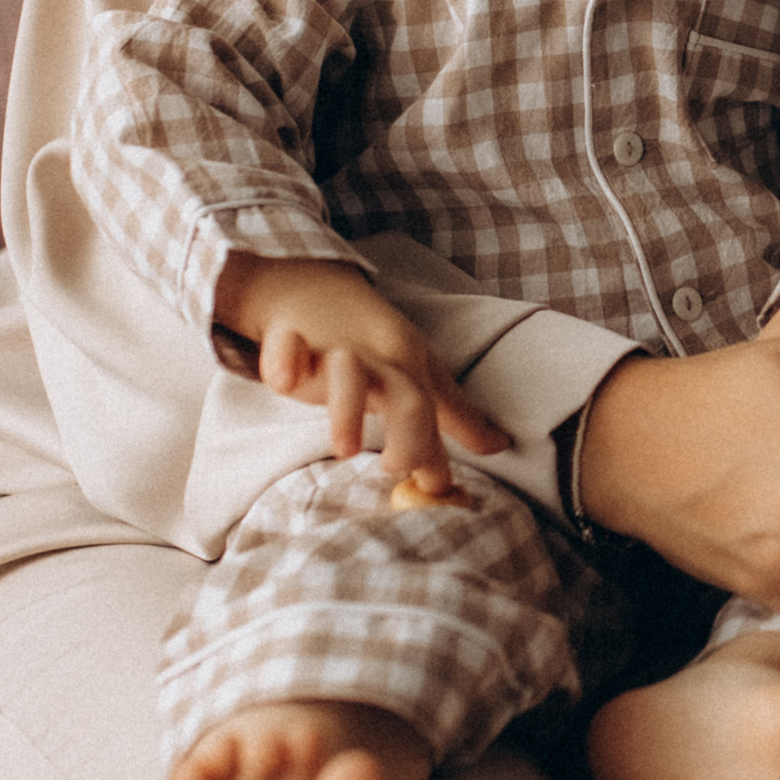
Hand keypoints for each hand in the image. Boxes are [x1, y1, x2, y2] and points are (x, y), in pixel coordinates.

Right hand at [214, 255, 505, 494]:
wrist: (315, 287)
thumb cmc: (372, 340)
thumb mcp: (421, 371)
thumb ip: (455, 414)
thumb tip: (498, 446)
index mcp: (412, 367)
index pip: (435, 413)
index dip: (438, 457)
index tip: (439, 493)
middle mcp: (379, 359)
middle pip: (406, 395)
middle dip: (409, 436)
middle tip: (395, 470)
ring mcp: (334, 349)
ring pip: (348, 373)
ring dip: (348, 410)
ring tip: (345, 450)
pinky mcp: (290, 340)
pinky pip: (286, 347)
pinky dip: (283, 360)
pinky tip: (281, 379)